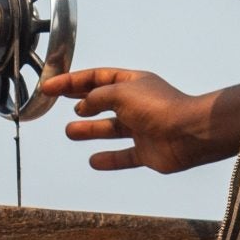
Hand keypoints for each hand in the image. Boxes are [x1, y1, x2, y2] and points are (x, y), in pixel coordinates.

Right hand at [39, 68, 239, 174]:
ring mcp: (142, 128)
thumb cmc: (159, 107)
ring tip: (69, 132)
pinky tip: (93, 161)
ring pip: (110, 129)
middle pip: (102, 101)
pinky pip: (124, 156)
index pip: (96, 78)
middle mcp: (137, 104)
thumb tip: (83, 105)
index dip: (72, 81)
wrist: (189, 134)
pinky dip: (109, 159)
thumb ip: (97, 97)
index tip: (49, 86)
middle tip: (57, 102)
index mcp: (132, 83)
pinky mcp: (147, 152)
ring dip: (89, 130)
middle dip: (80, 102)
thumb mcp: (120, 92)